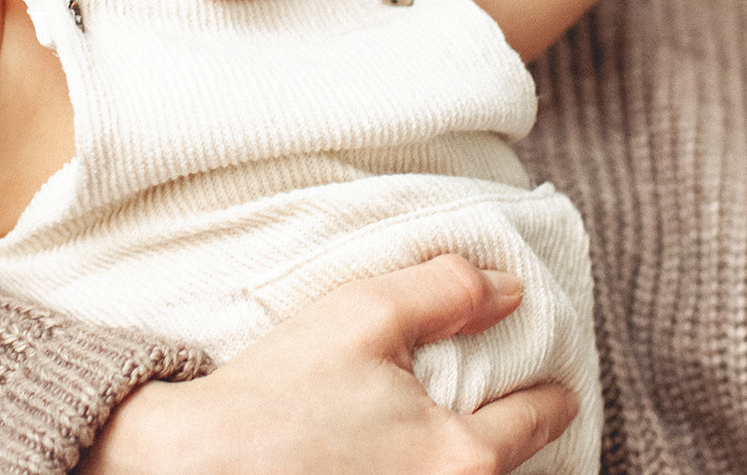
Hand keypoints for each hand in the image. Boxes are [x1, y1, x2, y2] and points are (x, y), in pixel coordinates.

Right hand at [85, 254, 575, 474]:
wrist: (189, 471)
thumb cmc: (275, 395)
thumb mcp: (364, 314)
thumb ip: (448, 290)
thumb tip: (509, 290)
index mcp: (463, 455)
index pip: (538, 421)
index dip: (551, 393)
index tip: (557, 388)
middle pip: (505, 470)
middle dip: (505, 439)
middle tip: (498, 409)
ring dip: (457, 465)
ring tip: (432, 437)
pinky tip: (387, 460)